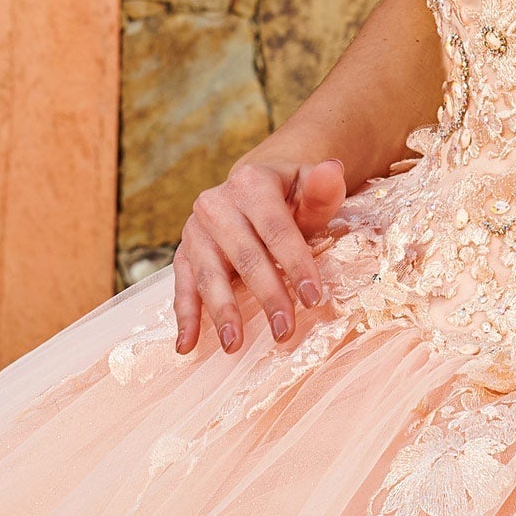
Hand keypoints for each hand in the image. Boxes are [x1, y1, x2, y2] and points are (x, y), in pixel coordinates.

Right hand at [172, 156, 347, 356]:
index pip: (276, 229)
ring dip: (222, 312)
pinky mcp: (184, 253)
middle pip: (245, 256)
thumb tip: (333, 169)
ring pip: (209, 274)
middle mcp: (217, 204)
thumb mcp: (310, 189)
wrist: (252, 191)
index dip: (295, 264)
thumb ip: (323, 189)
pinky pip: (182, 286)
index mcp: (251, 183)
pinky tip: (186, 345)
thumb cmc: (290, 197)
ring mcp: (195, 230)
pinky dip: (185, 316)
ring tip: (234, 344)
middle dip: (266, 296)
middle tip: (284, 331)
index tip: (313, 298)